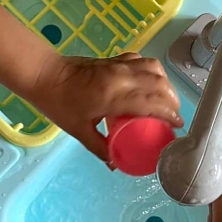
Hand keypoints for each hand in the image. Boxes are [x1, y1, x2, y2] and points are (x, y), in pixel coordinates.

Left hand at [28, 52, 180, 162]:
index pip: (152, 102)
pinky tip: (149, 83)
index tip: (177, 125)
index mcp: (113, 96)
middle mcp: (121, 77)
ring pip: (155, 69)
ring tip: (165, 101)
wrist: (44, 75)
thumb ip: (100, 147)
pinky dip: (152, 71)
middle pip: (160, 85)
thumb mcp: (79, 130)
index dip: (169, 114)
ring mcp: (119, 65)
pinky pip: (142, 61)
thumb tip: (115, 164)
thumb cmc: (59, 104)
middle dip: (172, 101)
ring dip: (165, 85)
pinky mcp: (115, 58)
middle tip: (172, 117)